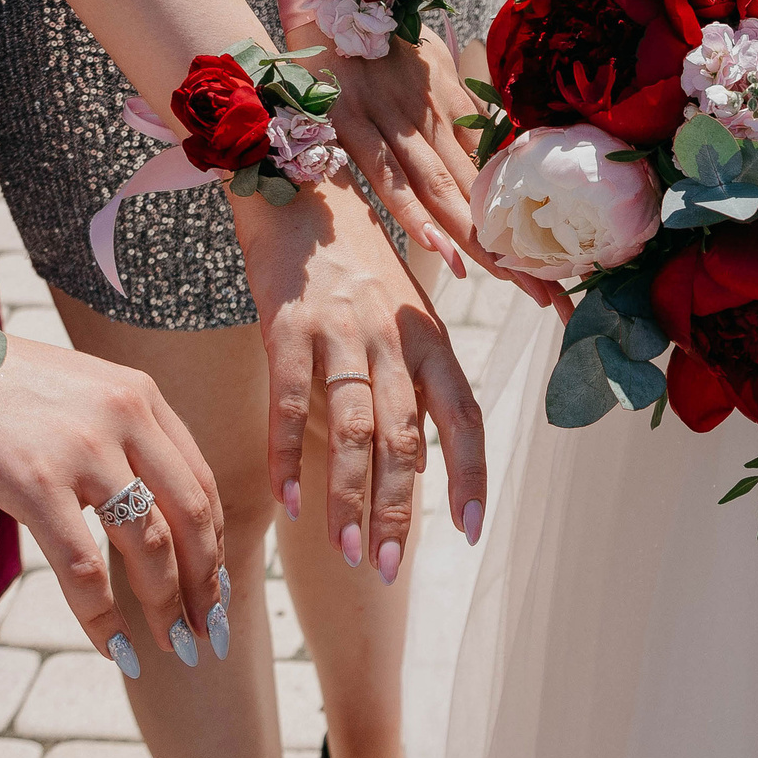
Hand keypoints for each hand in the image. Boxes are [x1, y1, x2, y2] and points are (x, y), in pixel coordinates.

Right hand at [0, 336, 224, 671]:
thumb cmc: (4, 389)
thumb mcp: (83, 395)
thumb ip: (123, 439)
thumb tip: (153, 509)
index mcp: (143, 398)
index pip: (201, 482)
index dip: (215, 543)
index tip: (214, 586)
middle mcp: (126, 419)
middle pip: (191, 517)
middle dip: (205, 584)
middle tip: (209, 631)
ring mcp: (84, 451)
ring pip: (150, 546)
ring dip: (167, 606)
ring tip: (174, 646)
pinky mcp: (35, 484)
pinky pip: (84, 568)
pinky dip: (104, 618)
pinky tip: (116, 649)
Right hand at [233, 176, 485, 581]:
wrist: (295, 189)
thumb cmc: (352, 263)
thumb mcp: (399, 314)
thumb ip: (413, 380)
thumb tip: (424, 460)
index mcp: (428, 337)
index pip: (462, 416)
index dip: (470, 474)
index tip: (470, 530)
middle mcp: (393, 336)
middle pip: (406, 436)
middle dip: (400, 508)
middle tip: (389, 568)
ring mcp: (340, 330)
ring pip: (355, 428)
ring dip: (351, 497)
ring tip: (349, 553)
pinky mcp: (286, 325)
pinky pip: (290, 403)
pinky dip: (290, 457)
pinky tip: (288, 501)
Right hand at [284, 0, 559, 309]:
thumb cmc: (378, 23)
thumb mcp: (428, 61)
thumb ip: (454, 107)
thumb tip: (492, 153)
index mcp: (450, 101)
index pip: (498, 174)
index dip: (529, 221)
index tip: (563, 265)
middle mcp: (427, 115)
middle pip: (479, 194)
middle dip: (517, 249)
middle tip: (556, 298)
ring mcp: (389, 120)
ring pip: (441, 191)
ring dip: (477, 242)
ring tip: (515, 284)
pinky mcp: (348, 123)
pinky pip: (385, 176)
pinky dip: (412, 213)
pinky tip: (441, 250)